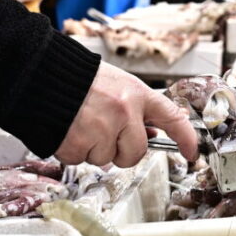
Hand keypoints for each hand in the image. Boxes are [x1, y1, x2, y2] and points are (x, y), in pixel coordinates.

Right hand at [55, 62, 198, 167]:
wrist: (43, 75)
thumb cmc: (81, 79)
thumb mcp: (119, 85)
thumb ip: (137, 108)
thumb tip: (152, 132)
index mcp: (137, 94)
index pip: (172, 118)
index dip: (186, 138)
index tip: (192, 151)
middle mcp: (124, 112)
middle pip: (136, 152)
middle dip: (123, 151)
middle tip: (107, 136)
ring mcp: (101, 129)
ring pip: (106, 159)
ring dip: (94, 149)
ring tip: (83, 124)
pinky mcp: (78, 144)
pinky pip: (81, 160)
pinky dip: (74, 151)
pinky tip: (69, 130)